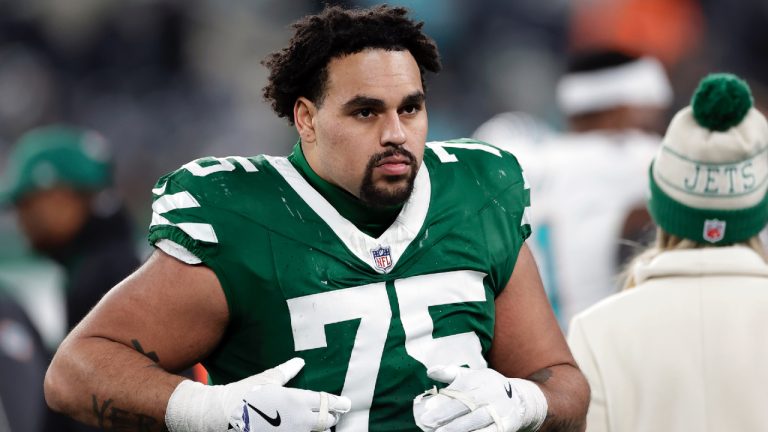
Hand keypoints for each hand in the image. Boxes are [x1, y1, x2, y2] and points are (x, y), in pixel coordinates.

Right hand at [227, 359, 349, 430]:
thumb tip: (299, 362)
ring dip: (321, 429)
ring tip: (320, 424)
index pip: (326, 403)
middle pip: (327, 422)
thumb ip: (287, 371)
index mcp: (296, 400)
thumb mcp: (267, 379)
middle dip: (332, 417)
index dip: (339, 403)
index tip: (346, 403)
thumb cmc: (245, 393)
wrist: (223, 415)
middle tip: (334, 414)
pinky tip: (304, 429)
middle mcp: (298, 420)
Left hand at [413, 365, 546, 431]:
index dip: (443, 401)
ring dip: (458, 429)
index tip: (427, 410)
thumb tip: (430, 371)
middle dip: (446, 417)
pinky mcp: (507, 424)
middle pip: (466, 406)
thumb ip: (450, 373)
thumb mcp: (472, 376)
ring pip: (477, 421)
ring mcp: (500, 410)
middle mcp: (491, 393)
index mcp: (480, 380)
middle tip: (429, 425)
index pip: (460, 390)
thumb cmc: (487, 387)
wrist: (521, 399)